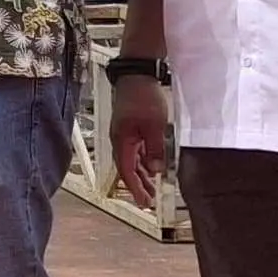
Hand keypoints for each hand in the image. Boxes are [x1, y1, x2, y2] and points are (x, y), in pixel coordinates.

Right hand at [108, 69, 172, 205]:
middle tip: (148, 201)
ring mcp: (125, 133)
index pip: (127, 171)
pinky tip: (152, 165)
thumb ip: (155, 149)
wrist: (136, 74)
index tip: (144, 202)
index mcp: (122, 141)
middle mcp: (120, 140)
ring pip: (132, 160)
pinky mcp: (131, 127)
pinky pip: (136, 150)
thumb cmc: (142, 97)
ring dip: (141, 175)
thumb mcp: (154, 125)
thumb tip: (156, 170)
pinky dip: (143, 161)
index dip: (135, 188)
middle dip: (138, 185)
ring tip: (152, 188)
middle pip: (128, 168)